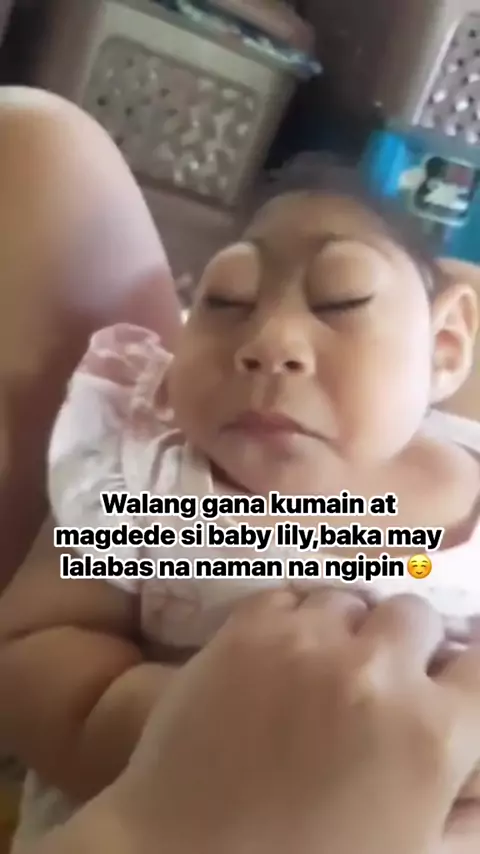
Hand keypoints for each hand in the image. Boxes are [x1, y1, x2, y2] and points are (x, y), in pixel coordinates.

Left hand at [100, 589, 479, 853]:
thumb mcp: (409, 850)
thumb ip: (460, 804)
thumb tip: (474, 766)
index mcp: (430, 736)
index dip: (464, 671)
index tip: (446, 677)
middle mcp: (375, 671)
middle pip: (412, 614)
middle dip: (401, 644)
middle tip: (374, 678)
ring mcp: (305, 642)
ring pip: (347, 600)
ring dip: (342, 631)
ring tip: (315, 670)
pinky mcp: (246, 628)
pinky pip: (288, 597)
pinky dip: (290, 621)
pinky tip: (274, 658)